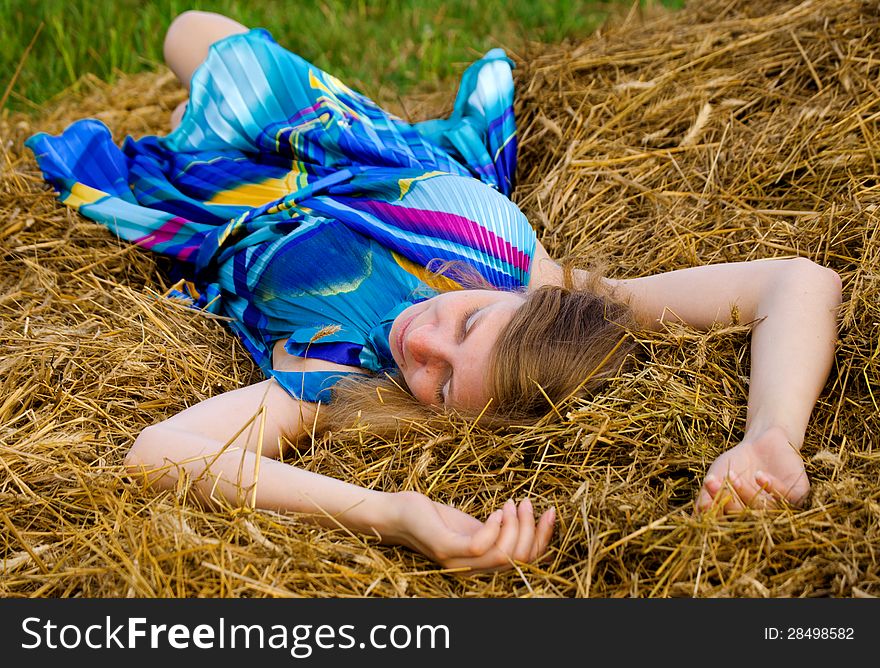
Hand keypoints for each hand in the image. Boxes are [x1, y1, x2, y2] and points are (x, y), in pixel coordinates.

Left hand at [388, 491, 555, 571]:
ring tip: (512, 503)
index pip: (525, 561)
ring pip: (503, 554)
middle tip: (526, 503)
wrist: (396, 514)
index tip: (551, 512)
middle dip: (532, 529)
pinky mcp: (444, 547)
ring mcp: (457, 560)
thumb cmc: (435, 519)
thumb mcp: (473, 525)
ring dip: (516, 526)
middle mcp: (472, 569)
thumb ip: (497, 531)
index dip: (544, 539)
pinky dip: (495, 527)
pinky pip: (480, 546)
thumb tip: (528, 517)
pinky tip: (497, 510)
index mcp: (483, 564)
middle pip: (519, 559)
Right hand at [696, 426, 809, 513]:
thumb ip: (707, 496)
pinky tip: (759, 475)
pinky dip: (772, 488)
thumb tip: (698, 514)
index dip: (715, 509)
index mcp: (743, 517)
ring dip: (746, 494)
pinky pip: (788, 499)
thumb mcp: (717, 476)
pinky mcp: (800, 494)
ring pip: (764, 510)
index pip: (729, 522)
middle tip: (714, 483)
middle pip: (745, 518)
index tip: (703, 491)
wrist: (764, 439)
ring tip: (732, 475)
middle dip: (727, 501)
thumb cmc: (739, 461)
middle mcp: (763, 516)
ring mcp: (782, 507)